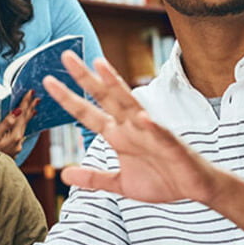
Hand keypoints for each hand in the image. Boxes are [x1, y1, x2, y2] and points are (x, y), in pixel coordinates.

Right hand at [0, 91, 38, 156]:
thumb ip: (6, 123)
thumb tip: (17, 111)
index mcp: (14, 136)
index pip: (22, 114)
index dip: (26, 102)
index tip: (31, 92)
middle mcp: (18, 142)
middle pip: (25, 121)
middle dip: (30, 108)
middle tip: (36, 98)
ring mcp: (15, 147)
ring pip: (23, 128)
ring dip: (27, 117)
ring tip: (33, 109)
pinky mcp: (11, 150)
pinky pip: (19, 135)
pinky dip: (21, 127)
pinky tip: (21, 125)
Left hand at [41, 52, 224, 203]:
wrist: (195, 188)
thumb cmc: (161, 180)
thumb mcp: (120, 184)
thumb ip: (94, 178)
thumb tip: (64, 174)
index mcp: (118, 135)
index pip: (88, 113)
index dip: (68, 98)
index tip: (48, 81)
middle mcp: (131, 127)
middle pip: (104, 98)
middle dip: (86, 78)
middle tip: (66, 56)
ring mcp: (151, 132)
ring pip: (130, 104)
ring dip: (116, 85)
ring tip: (102, 66)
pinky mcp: (171, 145)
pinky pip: (160, 134)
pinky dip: (151, 126)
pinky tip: (142, 117)